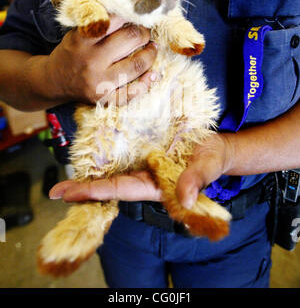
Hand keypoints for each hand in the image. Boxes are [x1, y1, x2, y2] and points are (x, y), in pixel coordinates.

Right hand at [46, 15, 157, 104]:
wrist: (53, 82)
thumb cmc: (72, 53)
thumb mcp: (77, 33)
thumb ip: (100, 24)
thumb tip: (132, 14)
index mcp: (83, 39)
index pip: (116, 20)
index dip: (131, 15)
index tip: (137, 16)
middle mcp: (91, 61)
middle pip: (131, 39)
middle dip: (144, 33)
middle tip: (146, 33)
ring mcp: (99, 82)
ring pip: (136, 65)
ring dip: (151, 54)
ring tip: (152, 48)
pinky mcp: (104, 99)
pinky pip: (132, 93)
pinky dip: (146, 83)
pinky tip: (152, 74)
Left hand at [49, 133, 233, 205]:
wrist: (216, 147)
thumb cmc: (212, 159)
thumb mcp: (206, 167)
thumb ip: (195, 181)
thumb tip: (183, 200)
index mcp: (154, 185)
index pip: (119, 189)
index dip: (94, 192)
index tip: (68, 194)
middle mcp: (144, 176)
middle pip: (110, 183)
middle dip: (84, 188)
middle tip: (56, 190)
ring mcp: (144, 163)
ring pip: (114, 169)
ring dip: (92, 171)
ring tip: (67, 171)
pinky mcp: (147, 150)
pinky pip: (123, 153)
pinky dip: (107, 153)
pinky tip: (93, 150)